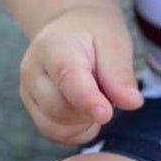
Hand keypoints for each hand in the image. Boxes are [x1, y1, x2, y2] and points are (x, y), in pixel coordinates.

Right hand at [19, 4, 142, 143]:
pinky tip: (89, 114)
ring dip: (84, 124)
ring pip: (54, 127)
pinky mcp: (33, 108)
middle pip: (59, 109)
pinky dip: (76, 131)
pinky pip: (53, 132)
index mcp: (54, 48)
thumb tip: (132, 103)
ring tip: (99, 100)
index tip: (106, 114)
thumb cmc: (95, 34)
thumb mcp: (114, 43)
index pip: (67, 79)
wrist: (70, 28)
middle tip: (109, 94)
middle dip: (91, 112)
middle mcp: (33, 72)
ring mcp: (29, 92)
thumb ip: (120, 74)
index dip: (87, 101)